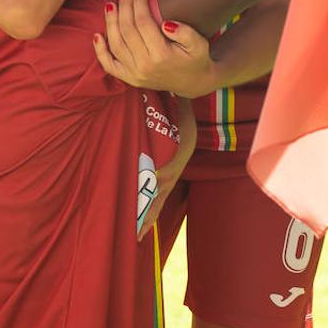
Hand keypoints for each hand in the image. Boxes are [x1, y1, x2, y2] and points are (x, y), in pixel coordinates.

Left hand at [94, 0, 215, 97]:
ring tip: (111, 4)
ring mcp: (134, 74)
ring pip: (115, 44)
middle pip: (127, 30)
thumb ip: (186, 33)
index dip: (139, 4)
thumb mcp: (199, 45)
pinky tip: (97, 35)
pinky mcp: (129, 78)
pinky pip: (109, 65)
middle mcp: (144, 66)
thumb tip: (166, 24)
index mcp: (161, 55)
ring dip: (111, 22)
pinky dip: (100, 51)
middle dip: (125, 7)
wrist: (192, 83)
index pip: (144, 23)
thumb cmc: (196, 59)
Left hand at [138, 97, 195, 241]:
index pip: (166, 171)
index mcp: (179, 154)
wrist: (190, 124)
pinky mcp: (168, 182)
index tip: (144, 193)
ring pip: (159, 200)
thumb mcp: (183, 108)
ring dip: (149, 217)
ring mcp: (172, 178)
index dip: (156, 182)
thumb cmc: (183, 115)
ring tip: (138, 237)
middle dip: (149, 212)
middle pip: (161, 193)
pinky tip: (142, 228)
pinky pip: (159, 200)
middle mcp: (175, 169)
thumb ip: (175, 102)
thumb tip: (166, 91)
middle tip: (137, 232)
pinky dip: (151, 213)